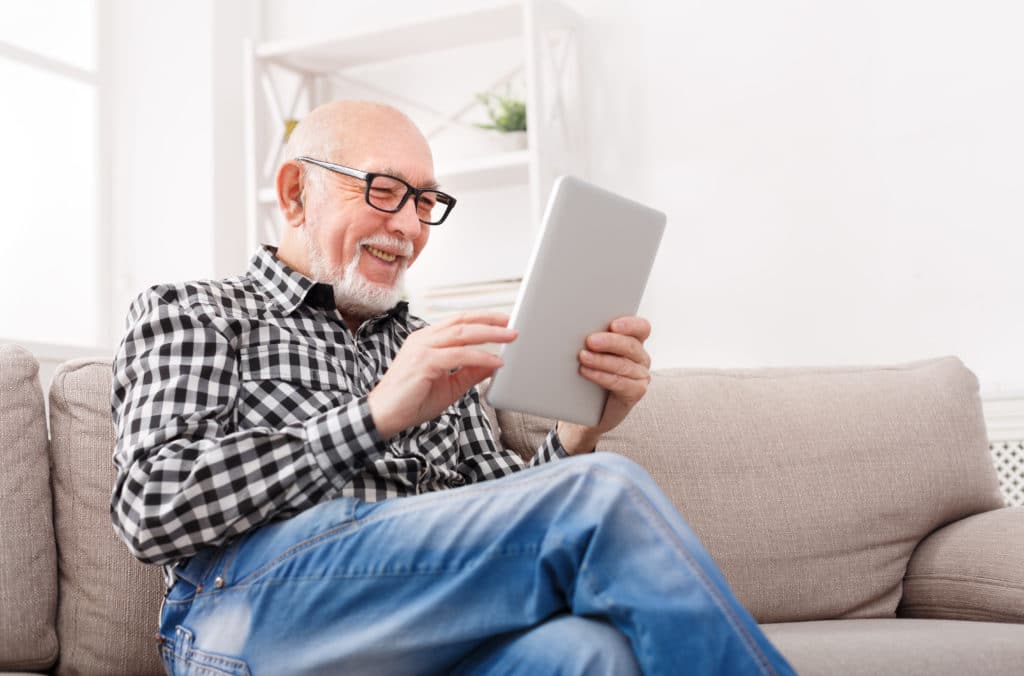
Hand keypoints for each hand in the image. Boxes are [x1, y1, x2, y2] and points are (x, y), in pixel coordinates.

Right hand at [368, 312, 516, 438]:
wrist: (385, 416)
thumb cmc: (411, 401)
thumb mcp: (450, 386)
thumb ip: (470, 372)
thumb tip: (494, 363)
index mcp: (426, 340)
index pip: (458, 322)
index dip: (482, 318)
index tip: (503, 321)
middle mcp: (423, 339)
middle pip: (462, 322)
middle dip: (490, 321)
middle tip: (512, 324)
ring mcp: (422, 348)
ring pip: (462, 334)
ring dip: (490, 334)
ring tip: (509, 337)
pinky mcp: (423, 362)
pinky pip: (458, 356)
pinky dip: (479, 357)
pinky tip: (495, 361)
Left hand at [558, 316, 651, 453]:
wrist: (587, 409)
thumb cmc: (587, 374)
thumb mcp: (590, 351)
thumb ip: (591, 338)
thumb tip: (570, 325)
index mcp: (634, 340)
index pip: (641, 327)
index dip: (630, 324)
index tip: (613, 325)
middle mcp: (640, 357)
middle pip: (630, 345)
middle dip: (609, 342)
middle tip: (590, 341)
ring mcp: (640, 375)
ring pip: (623, 365)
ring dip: (601, 360)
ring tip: (583, 357)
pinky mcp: (636, 391)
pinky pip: (620, 383)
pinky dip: (602, 376)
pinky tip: (586, 372)